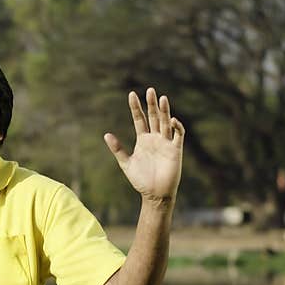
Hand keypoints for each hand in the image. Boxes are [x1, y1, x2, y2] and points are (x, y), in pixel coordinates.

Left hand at [103, 87, 183, 202]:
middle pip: (154, 117)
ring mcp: (166, 143)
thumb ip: (117, 149)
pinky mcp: (175, 150)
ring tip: (162, 98)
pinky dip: (177, 127)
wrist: (154, 194)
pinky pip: (178, 135)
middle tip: (150, 90)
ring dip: (165, 111)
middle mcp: (155, 138)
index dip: (136, 107)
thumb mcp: (126, 163)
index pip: (139, 119)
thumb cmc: (141, 180)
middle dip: (151, 104)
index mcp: (143, 140)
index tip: (131, 94)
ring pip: (166, 122)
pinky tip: (172, 120)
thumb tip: (106, 135)